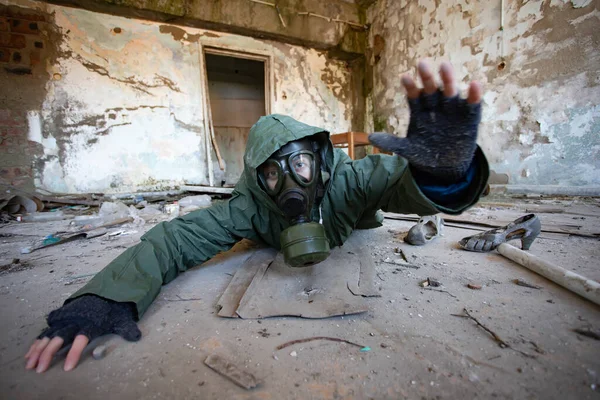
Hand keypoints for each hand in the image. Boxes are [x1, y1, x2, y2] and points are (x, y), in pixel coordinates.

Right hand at [25, 295, 140, 372]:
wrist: (105, 291)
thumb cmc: (113, 309)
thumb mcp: (122, 318)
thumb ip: (127, 329)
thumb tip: (136, 336)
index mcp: (90, 323)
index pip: (81, 339)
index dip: (73, 353)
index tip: (67, 368)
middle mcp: (75, 321)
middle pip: (60, 338)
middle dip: (49, 353)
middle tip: (40, 369)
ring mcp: (66, 319)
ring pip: (50, 335)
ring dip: (38, 350)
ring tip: (29, 365)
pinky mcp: (60, 319)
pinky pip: (46, 331)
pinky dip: (37, 342)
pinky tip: (30, 354)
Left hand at [369, 61, 482, 182]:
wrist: (446, 167)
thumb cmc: (425, 153)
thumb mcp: (408, 149)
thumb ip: (392, 143)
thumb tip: (371, 137)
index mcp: (420, 110)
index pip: (413, 95)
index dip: (410, 87)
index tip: (405, 77)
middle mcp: (436, 105)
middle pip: (430, 88)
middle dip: (427, 77)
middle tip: (422, 63)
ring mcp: (453, 110)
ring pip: (450, 92)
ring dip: (448, 79)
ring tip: (444, 66)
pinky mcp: (469, 117)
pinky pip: (472, 105)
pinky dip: (474, 95)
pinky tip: (475, 84)